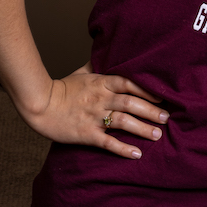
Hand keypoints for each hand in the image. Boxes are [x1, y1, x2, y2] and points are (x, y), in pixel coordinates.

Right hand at [18, 63, 168, 158]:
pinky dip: (123, 149)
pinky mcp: (86, 134)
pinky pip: (108, 142)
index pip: (129, 83)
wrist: (39, 105)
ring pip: (123, 122)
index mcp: (101, 83)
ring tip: (158, 135)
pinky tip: (137, 154)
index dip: (147, 89)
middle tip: (167, 118)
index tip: (163, 96)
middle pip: (130, 103)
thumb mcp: (81, 73)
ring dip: (142, 129)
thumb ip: (97, 65)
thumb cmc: (61, 89)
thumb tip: (108, 51)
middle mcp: (100, 98)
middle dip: (151, 111)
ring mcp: (93, 116)